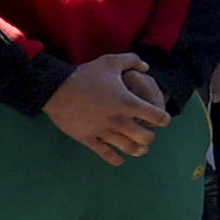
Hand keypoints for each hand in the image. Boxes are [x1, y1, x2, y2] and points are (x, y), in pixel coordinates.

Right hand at [42, 54, 170, 164]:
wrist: (56, 89)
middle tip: (148, 133)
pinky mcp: (89, 139)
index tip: (162, 118)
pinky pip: (106, 154)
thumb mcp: (110, 61)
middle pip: (146, 137)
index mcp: (128, 103)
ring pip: (128, 148)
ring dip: (137, 150)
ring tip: (140, 148)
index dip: (163, 118)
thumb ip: (132, 60)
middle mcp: (120, 121)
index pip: (156, 116)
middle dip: (150, 137)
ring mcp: (104, 132)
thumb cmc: (85, 75)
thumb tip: (147, 66)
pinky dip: (115, 159)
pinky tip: (120, 159)